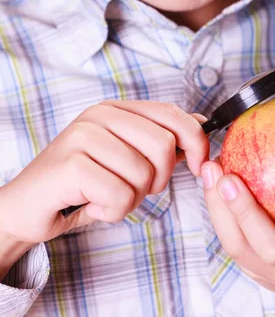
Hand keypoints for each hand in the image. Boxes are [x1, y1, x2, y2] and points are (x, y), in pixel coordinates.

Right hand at [0, 101, 208, 245]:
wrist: (27, 206)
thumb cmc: (81, 184)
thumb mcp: (124, 157)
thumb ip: (158, 140)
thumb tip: (201, 123)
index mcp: (115, 109)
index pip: (171, 113)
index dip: (195, 139)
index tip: (197, 165)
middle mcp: (99, 115)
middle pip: (163, 145)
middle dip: (157, 180)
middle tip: (132, 189)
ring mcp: (83, 135)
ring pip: (142, 175)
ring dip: (130, 200)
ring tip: (104, 196)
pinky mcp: (71, 163)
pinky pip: (119, 196)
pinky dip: (111, 211)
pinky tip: (90, 204)